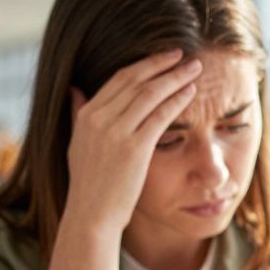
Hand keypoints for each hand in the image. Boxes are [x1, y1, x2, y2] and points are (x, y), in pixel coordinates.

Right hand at [64, 48, 202, 232]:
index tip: (162, 57)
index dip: (143, 65)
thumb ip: (78, 114)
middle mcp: (99, 119)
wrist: (92, 215)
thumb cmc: (89, 184)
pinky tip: (191, 92)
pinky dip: (177, 100)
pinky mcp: (134, 148)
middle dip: (161, 64)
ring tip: (194, 68)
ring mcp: (116, 133)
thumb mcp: (77, 144)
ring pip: (150, 94)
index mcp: (86, 115)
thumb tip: (75, 89)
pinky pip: (160, 116)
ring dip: (175, 78)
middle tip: (183, 54)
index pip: (118, 79)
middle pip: (135, 80)